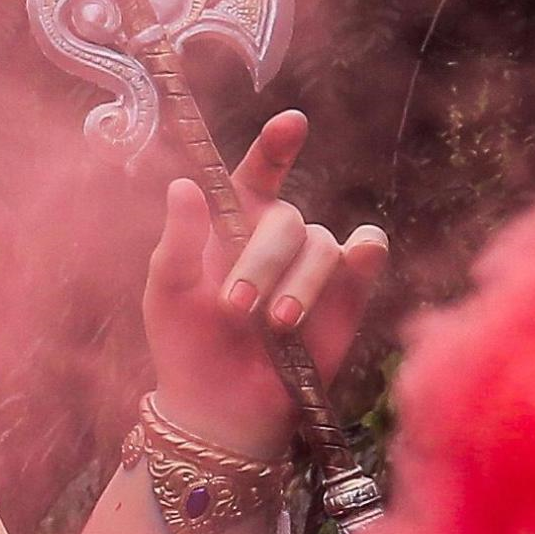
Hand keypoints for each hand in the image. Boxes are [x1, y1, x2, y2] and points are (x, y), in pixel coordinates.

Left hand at [140, 110, 386, 458]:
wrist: (222, 408)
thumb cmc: (188, 345)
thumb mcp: (168, 292)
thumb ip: (177, 239)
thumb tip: (184, 184)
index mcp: (233, 221)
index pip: (257, 172)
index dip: (275, 145)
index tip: (291, 124)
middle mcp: (278, 235)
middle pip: (285, 220)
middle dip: (261, 263)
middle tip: (237, 308)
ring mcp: (315, 262)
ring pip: (321, 245)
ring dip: (297, 284)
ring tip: (274, 326)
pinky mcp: (348, 293)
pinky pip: (366, 253)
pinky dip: (364, 252)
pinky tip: (357, 256)